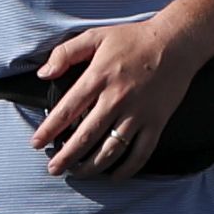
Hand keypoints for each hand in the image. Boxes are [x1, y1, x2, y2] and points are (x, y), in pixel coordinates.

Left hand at [28, 10, 201, 179]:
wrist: (176, 42)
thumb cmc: (134, 39)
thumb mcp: (94, 37)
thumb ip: (65, 53)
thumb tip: (43, 73)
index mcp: (98, 78)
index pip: (67, 110)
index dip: (49, 129)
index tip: (37, 144)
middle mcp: (116, 99)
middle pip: (86, 136)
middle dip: (66, 157)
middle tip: (54, 169)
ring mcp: (138, 113)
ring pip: (111, 149)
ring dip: (92, 167)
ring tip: (78, 174)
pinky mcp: (156, 122)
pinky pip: (141, 153)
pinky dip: (127, 169)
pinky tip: (114, 176)